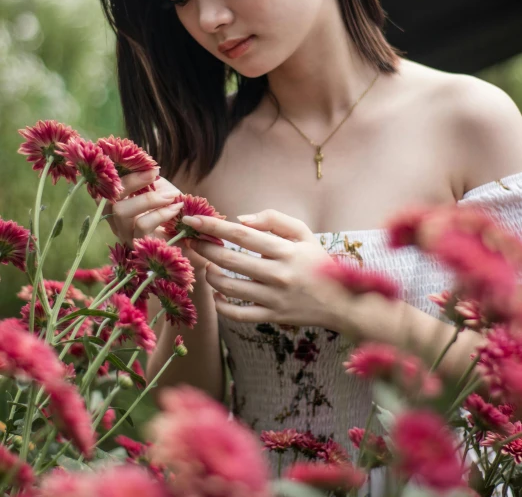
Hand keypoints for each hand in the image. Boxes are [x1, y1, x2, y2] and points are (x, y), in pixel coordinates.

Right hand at [101, 170, 208, 272]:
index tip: (143, 163)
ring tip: (170, 195)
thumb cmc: (173, 210)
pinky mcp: (136, 246)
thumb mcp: (163, 191)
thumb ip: (153, 180)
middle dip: (131, 182)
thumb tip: (149, 168)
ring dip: (148, 199)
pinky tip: (176, 208)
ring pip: (121, 212)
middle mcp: (115, 220)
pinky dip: (160, 213)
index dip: (121, 173)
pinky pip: (142, 226)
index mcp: (118, 203)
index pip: (107, 186)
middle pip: (108, 198)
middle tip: (153, 174)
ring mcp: (123, 234)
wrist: (189, 239)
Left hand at [183, 209, 344, 328]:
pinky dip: (220, 306)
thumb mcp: (303, 233)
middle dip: (204, 248)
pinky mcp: (272, 317)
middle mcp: (278, 274)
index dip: (214, 225)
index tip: (193, 219)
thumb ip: (274, 220)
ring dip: (209, 275)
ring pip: (229, 287)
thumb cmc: (317, 262)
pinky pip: (238, 315)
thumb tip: (240, 219)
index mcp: (285, 250)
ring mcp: (273, 298)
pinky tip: (216, 295)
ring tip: (207, 265)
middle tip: (191, 241)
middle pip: (229, 259)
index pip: (242, 234)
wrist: (341, 302)